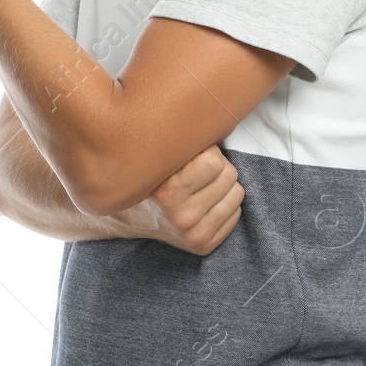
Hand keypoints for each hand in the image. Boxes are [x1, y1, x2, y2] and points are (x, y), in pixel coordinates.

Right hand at [115, 144, 244, 255]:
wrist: (128, 216)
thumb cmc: (149, 177)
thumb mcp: (157, 156)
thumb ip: (181, 142)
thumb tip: (213, 119)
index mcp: (167, 193)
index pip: (214, 161)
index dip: (203, 152)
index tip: (188, 157)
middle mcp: (181, 218)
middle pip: (229, 175)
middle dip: (216, 167)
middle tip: (194, 172)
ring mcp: (193, 235)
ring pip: (237, 194)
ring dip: (221, 185)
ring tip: (198, 187)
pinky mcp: (204, 246)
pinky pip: (236, 214)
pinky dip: (222, 204)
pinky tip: (202, 203)